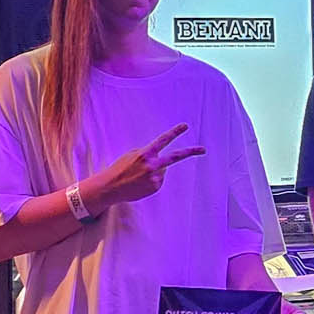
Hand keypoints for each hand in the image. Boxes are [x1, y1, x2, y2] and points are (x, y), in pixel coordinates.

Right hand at [82, 125, 203, 209]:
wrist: (110, 187)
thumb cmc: (120, 169)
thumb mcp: (132, 155)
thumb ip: (148, 154)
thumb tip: (162, 159)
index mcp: (145, 154)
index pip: (163, 140)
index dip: (175, 132)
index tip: (185, 126)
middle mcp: (152, 165)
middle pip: (175, 157)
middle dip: (190, 152)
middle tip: (203, 149)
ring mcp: (155, 177)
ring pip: (162, 170)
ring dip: (154, 171)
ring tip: (138, 176)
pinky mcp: (155, 187)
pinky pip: (158, 180)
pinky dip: (151, 180)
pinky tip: (140, 182)